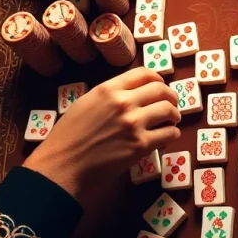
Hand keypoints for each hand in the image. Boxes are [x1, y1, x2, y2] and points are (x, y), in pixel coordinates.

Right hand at [23, 68, 179, 202]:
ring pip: (169, 110)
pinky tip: (168, 136)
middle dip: (171, 96)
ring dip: (174, 115)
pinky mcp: (141, 145)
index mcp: (109, 89)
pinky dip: (172, 134)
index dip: (158, 79)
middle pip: (162, 90)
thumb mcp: (86, 103)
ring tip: (172, 120)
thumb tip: (134, 93)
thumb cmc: (69, 135)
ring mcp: (134, 123)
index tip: (161, 86)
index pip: (144, 74)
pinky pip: (169, 134)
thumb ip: (110, 94)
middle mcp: (124, 102)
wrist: (63, 164)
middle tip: (172, 104)